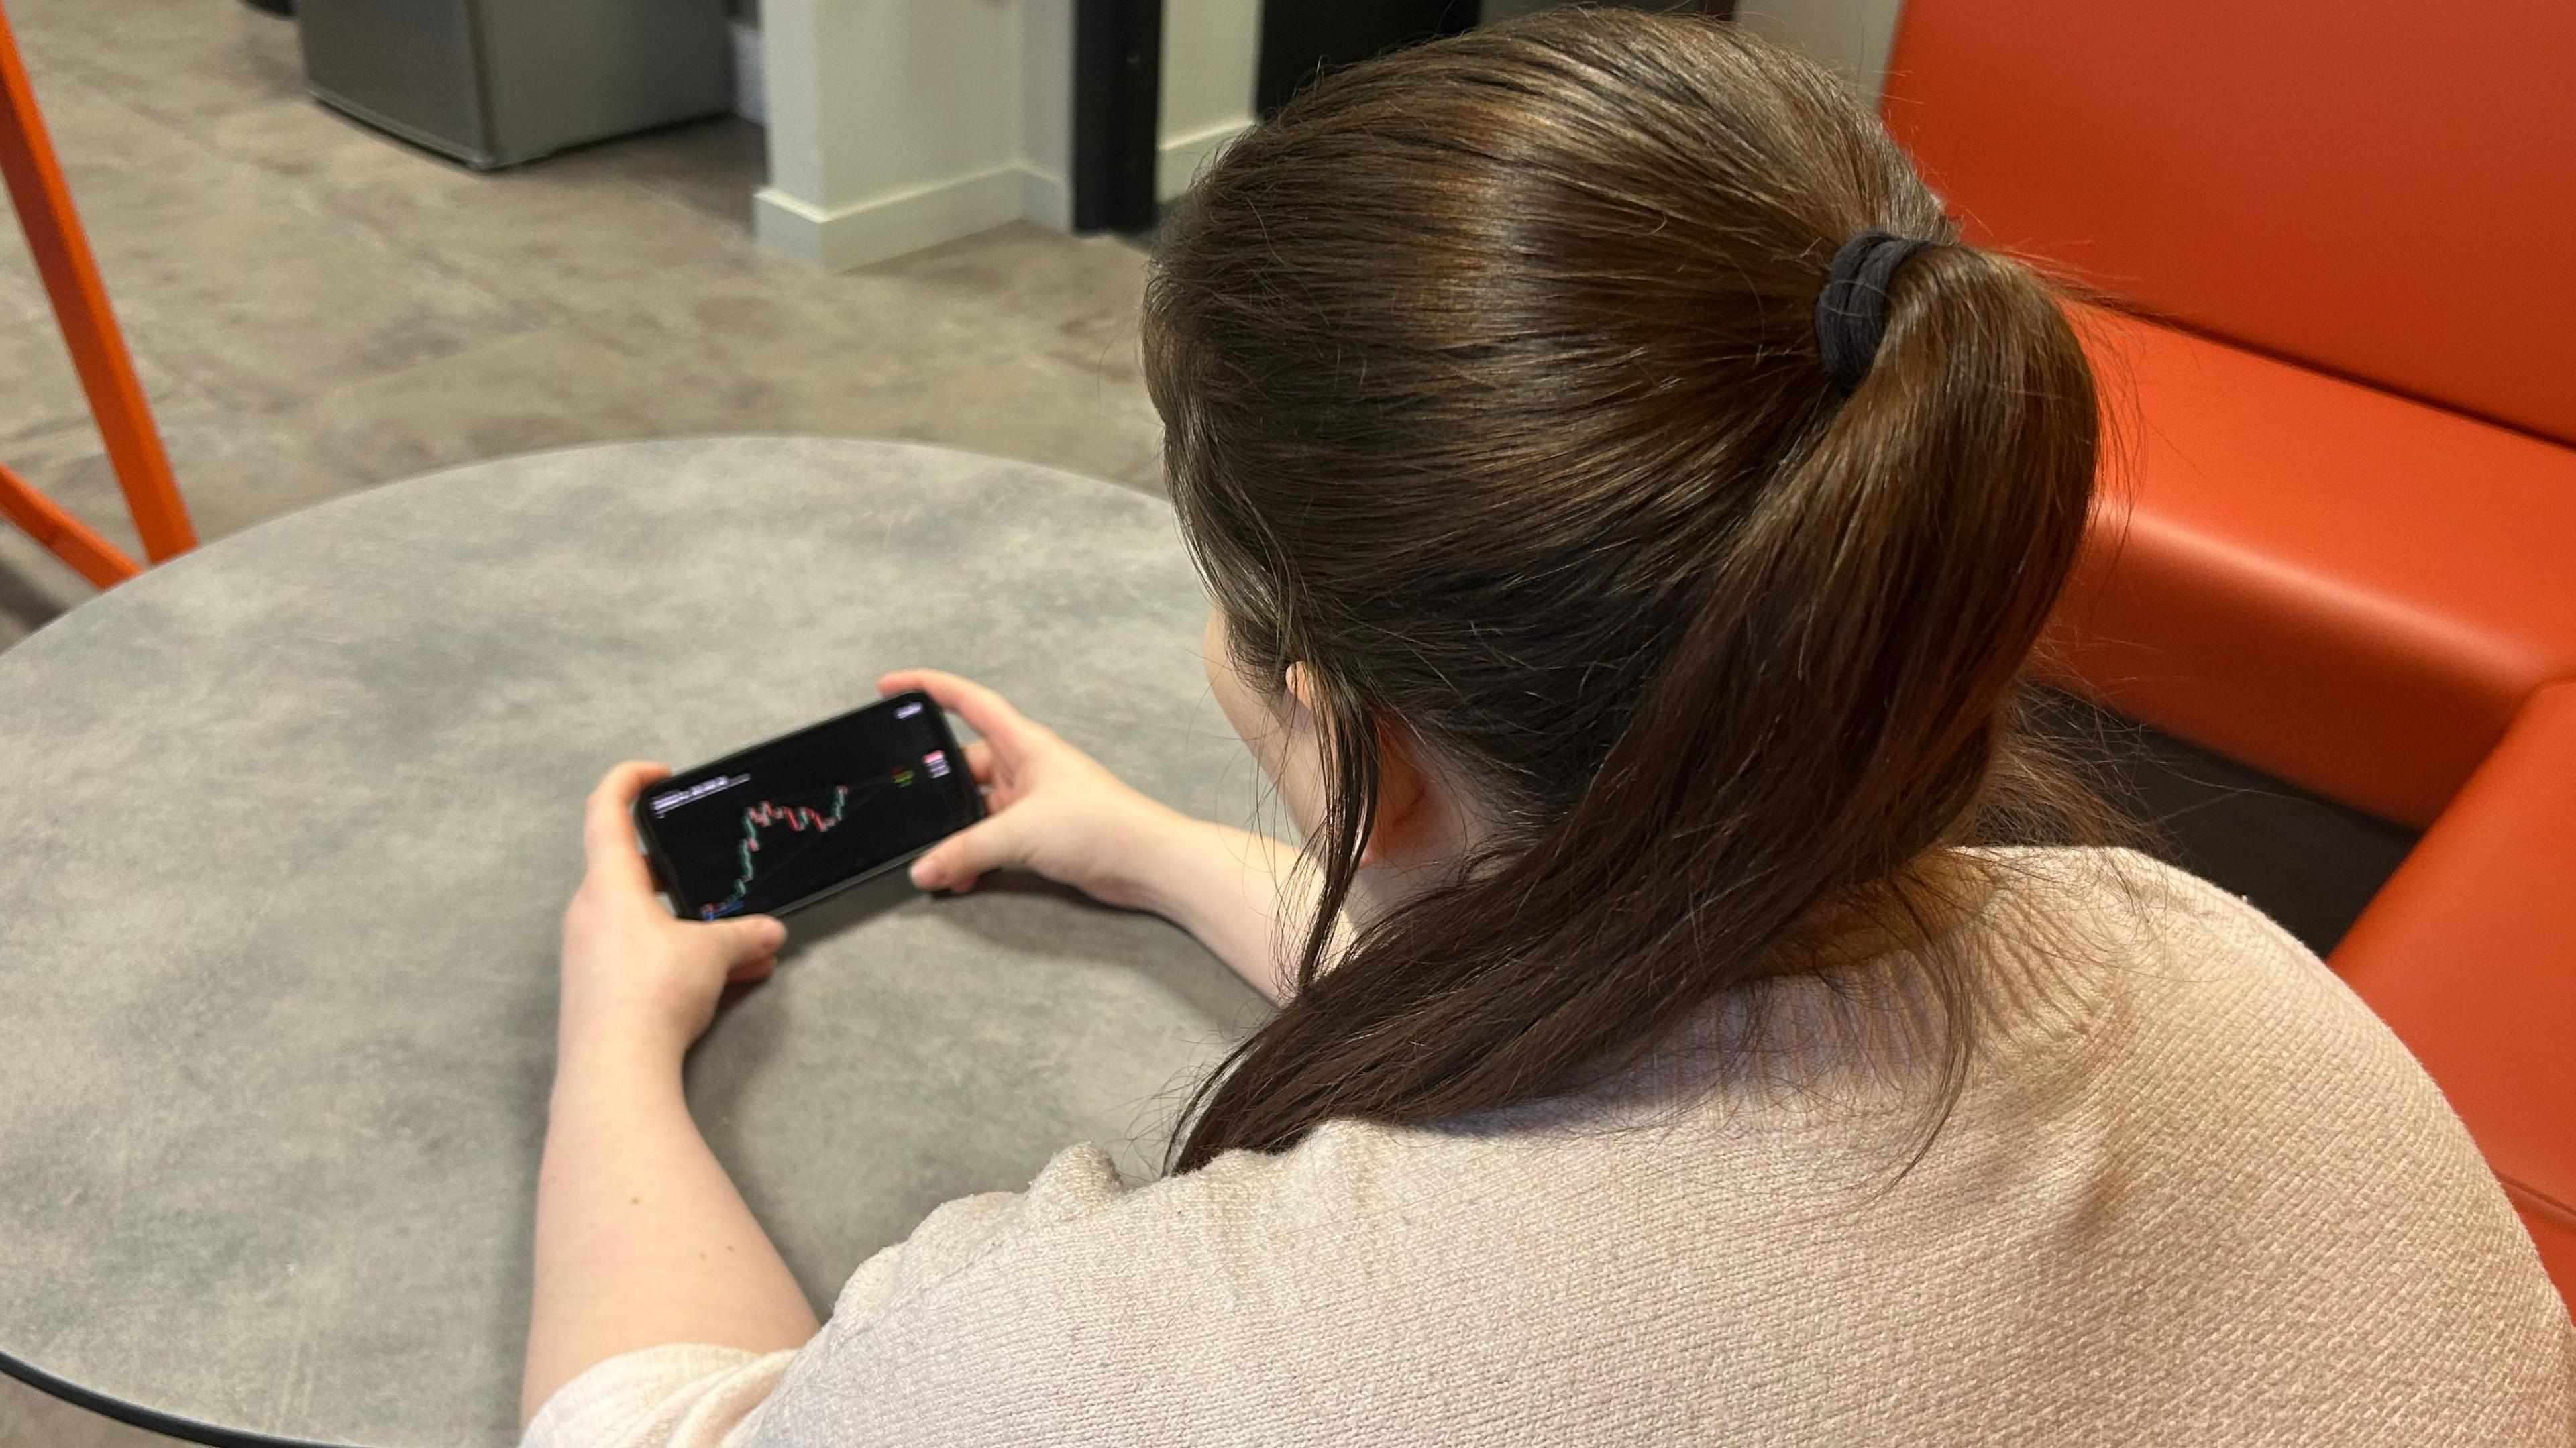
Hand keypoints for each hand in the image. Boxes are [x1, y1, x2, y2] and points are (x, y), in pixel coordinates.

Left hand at [557, 761, 787, 1066]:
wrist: (614, 1070)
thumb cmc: (650, 994)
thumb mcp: (712, 954)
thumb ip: (744, 935)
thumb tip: (770, 932)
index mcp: (609, 885)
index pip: (604, 811)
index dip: (628, 781)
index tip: (658, 775)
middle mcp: (590, 913)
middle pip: (632, 872)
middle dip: (681, 874)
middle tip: (715, 874)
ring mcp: (590, 954)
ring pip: (646, 921)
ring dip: (691, 926)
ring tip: (744, 945)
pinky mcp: (598, 989)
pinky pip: (644, 957)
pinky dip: (681, 958)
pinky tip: (728, 979)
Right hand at [879, 669, 1185, 909]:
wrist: (1145, 862)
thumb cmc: (1100, 825)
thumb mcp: (1019, 833)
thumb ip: (965, 852)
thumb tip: (924, 868)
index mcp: (1024, 743)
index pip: (967, 702)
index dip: (927, 687)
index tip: (890, 685)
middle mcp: (1025, 766)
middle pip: (963, 766)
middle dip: (935, 789)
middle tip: (906, 807)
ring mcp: (1031, 800)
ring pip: (975, 807)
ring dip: (955, 833)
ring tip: (935, 860)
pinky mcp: (1038, 832)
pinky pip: (991, 837)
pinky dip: (974, 855)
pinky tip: (961, 877)